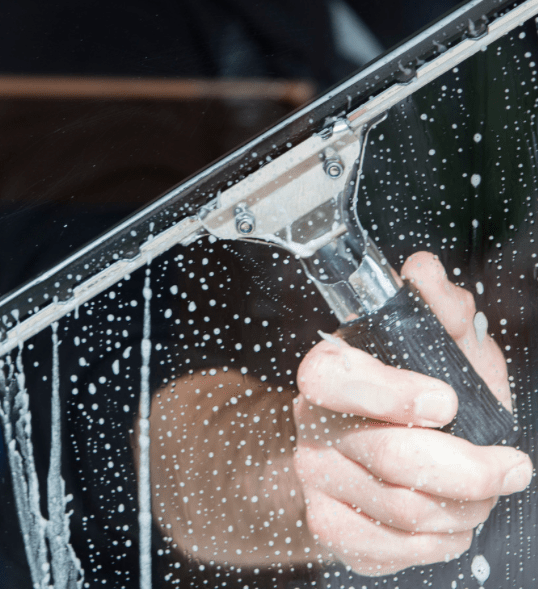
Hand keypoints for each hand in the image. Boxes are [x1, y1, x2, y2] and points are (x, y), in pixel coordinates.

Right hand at [292, 252, 532, 575]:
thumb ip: (438, 308)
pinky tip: (448, 519)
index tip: (448, 401)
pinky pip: (391, 549)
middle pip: (389, 457)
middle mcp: (312, 422)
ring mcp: (316, 476)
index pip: (333, 378)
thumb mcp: (439, 346)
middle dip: (470, 470)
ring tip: (482, 492)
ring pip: (402, 510)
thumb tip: (423, 271)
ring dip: (464, 507)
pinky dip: (438, 541)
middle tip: (509, 467)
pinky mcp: (329, 525)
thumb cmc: (415, 391)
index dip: (391, 394)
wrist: (369, 446)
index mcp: (329, 370)